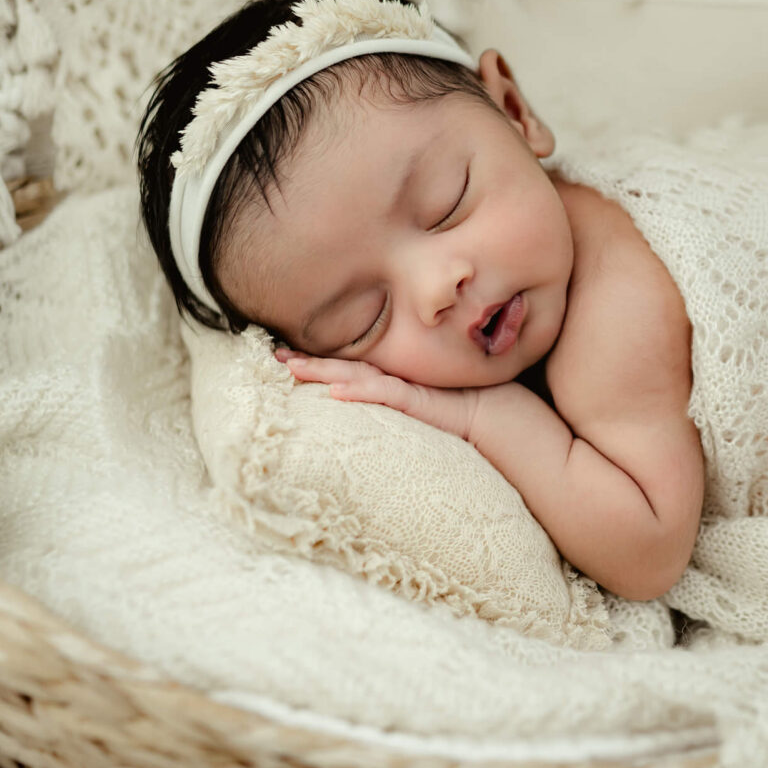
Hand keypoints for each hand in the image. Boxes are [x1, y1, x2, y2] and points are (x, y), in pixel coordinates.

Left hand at [274, 348, 480, 440]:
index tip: (286, 358)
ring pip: (354, 375)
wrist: (493, 411)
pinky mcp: (414, 399)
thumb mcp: (419, 405)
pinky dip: (358, 393)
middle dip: (308, 361)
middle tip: (275, 356)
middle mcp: (391, 377)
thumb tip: (361, 406)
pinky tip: (334, 394)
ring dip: (323, 371)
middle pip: (342, 367)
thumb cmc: (458, 407)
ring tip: (293, 368)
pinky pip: (382, 394)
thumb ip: (395, 401)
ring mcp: (402, 386)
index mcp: (390, 379)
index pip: (346, 368)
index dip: (316, 361)